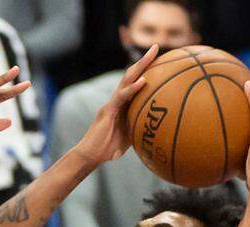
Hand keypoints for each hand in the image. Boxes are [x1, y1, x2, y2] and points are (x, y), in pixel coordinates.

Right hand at [72, 44, 158, 165]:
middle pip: (131, 75)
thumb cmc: (108, 149)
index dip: (146, 70)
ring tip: (152, 54)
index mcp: (122, 104)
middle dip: (144, 60)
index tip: (160, 60)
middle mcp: (117, 99)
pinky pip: (122, 97)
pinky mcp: (108, 110)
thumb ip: (140, 129)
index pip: (135, 82)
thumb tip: (158, 132)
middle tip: (156, 47)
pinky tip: (144, 81)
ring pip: (126, 80)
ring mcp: (112, 103)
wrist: (90, 155)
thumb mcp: (130, 137)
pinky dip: (133, 88)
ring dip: (140, 66)